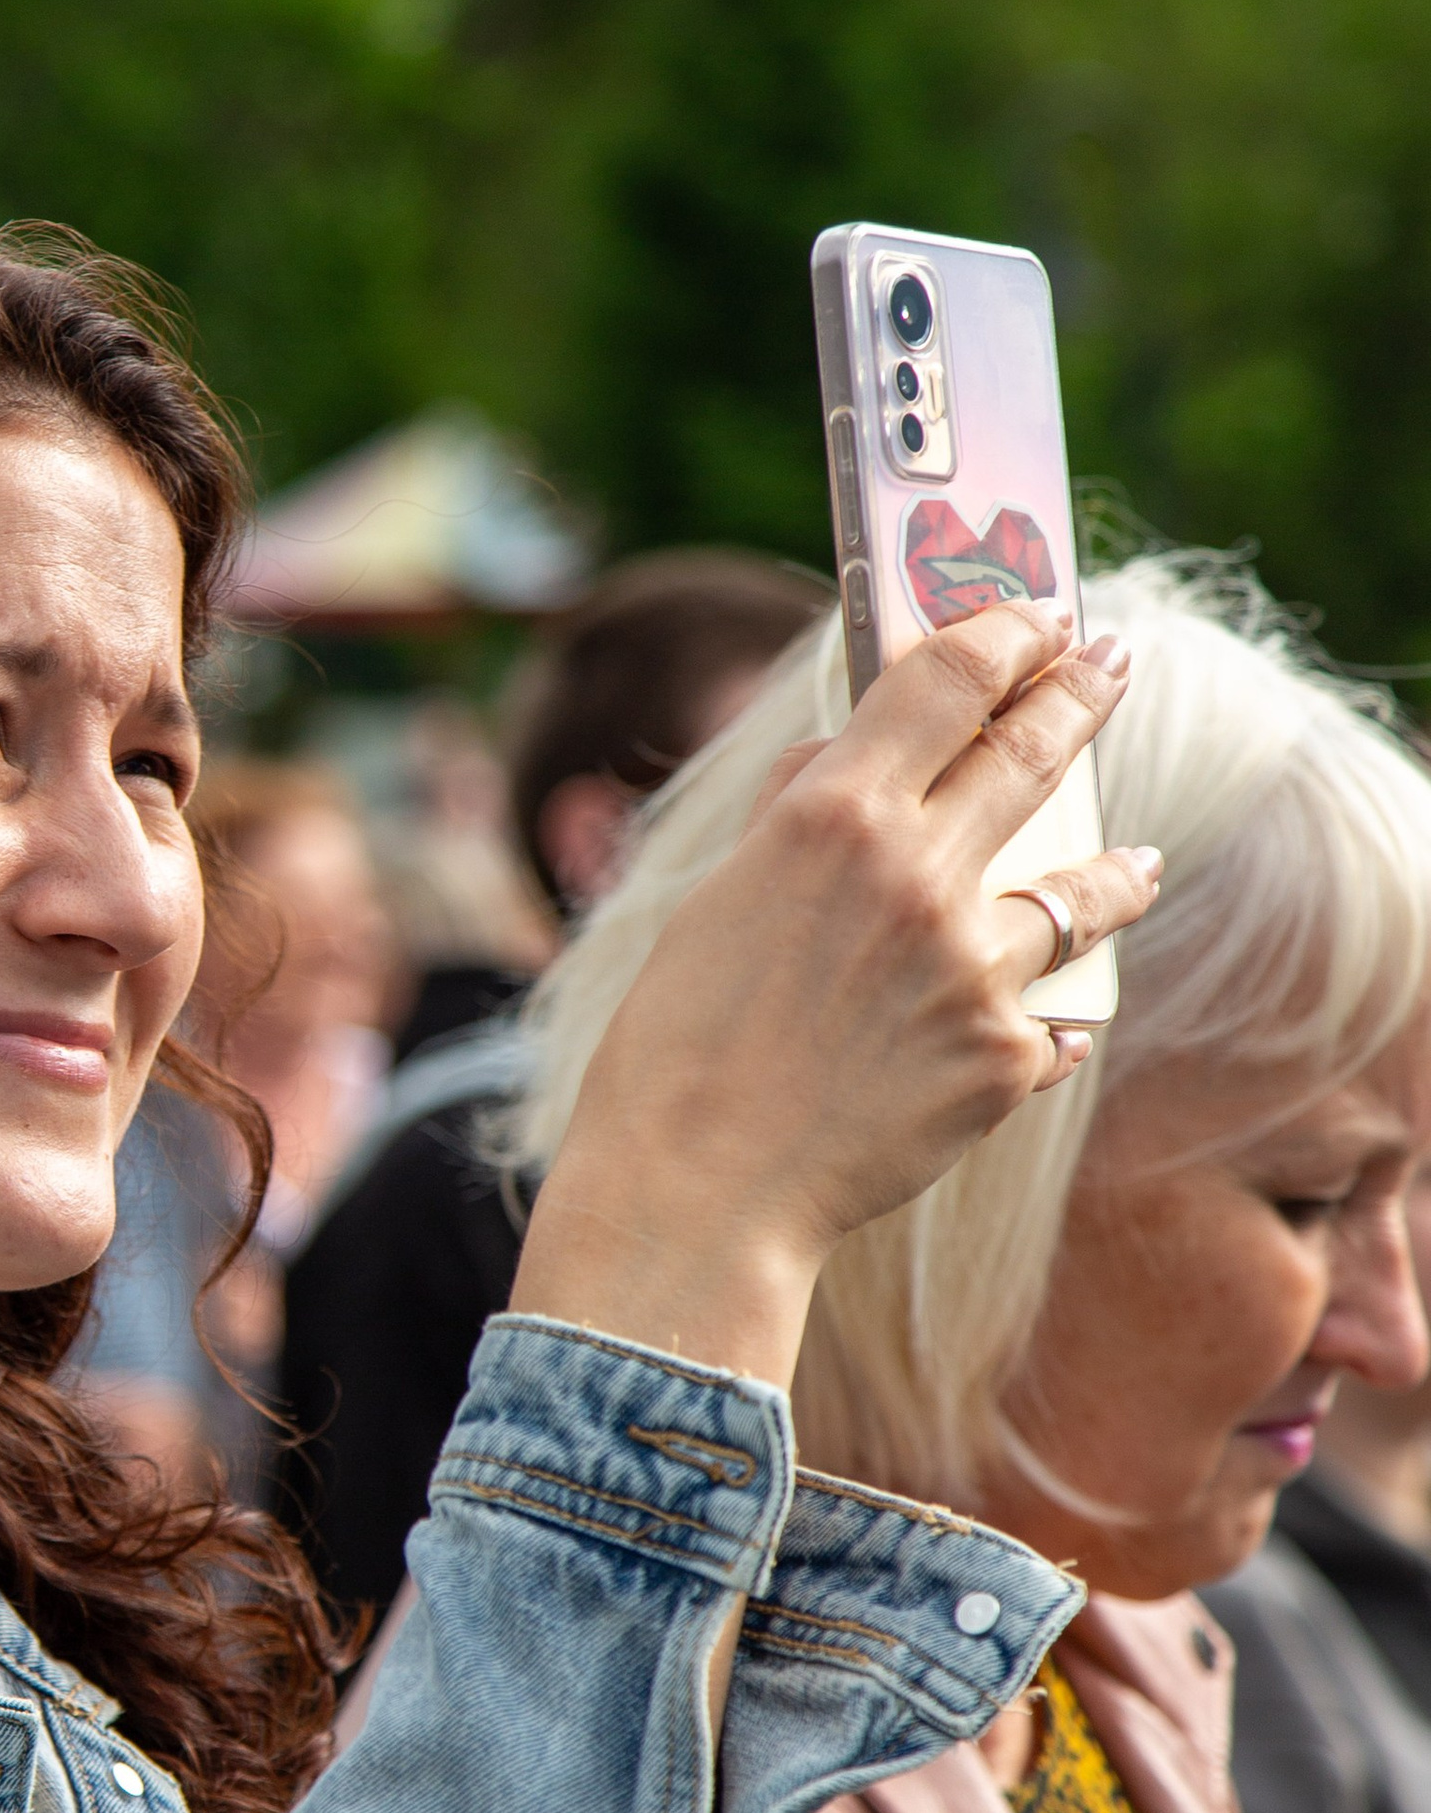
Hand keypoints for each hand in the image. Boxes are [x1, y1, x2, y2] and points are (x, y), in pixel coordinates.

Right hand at [509, 601, 1156, 1388]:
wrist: (697, 1196)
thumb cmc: (677, 1051)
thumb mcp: (715, 903)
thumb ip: (789, 815)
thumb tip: (843, 751)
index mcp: (832, 817)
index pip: (950, 675)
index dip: (1005, 630)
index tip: (1036, 616)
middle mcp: (918, 876)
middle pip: (1034, 748)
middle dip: (1081, 692)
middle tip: (1109, 664)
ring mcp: (975, 969)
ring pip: (1086, 887)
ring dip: (1115, 869)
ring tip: (1136, 863)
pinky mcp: (1006, 1060)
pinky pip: (1052, 1020)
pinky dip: (1044, 1019)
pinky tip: (1049, 1027)